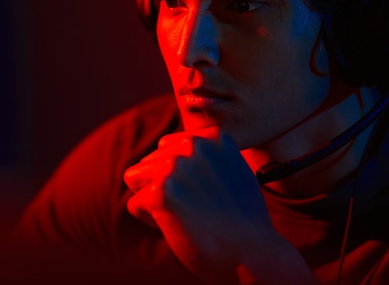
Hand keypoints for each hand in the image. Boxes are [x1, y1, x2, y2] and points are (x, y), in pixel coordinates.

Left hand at [123, 127, 317, 284]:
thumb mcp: (233, 170)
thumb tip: (172, 145)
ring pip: (137, 180)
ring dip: (155, 201)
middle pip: (148, 163)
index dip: (178, 176)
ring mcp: (175, 166)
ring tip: (186, 214)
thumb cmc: (243, 219)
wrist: (253, 253)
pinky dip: (151, 221)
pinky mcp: (161, 191)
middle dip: (162, 186)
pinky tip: (179, 227)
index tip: (202, 193)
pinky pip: (135, 206)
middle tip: (194, 208)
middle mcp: (191, 145)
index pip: (166, 148)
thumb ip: (207, 154)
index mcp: (209, 136)